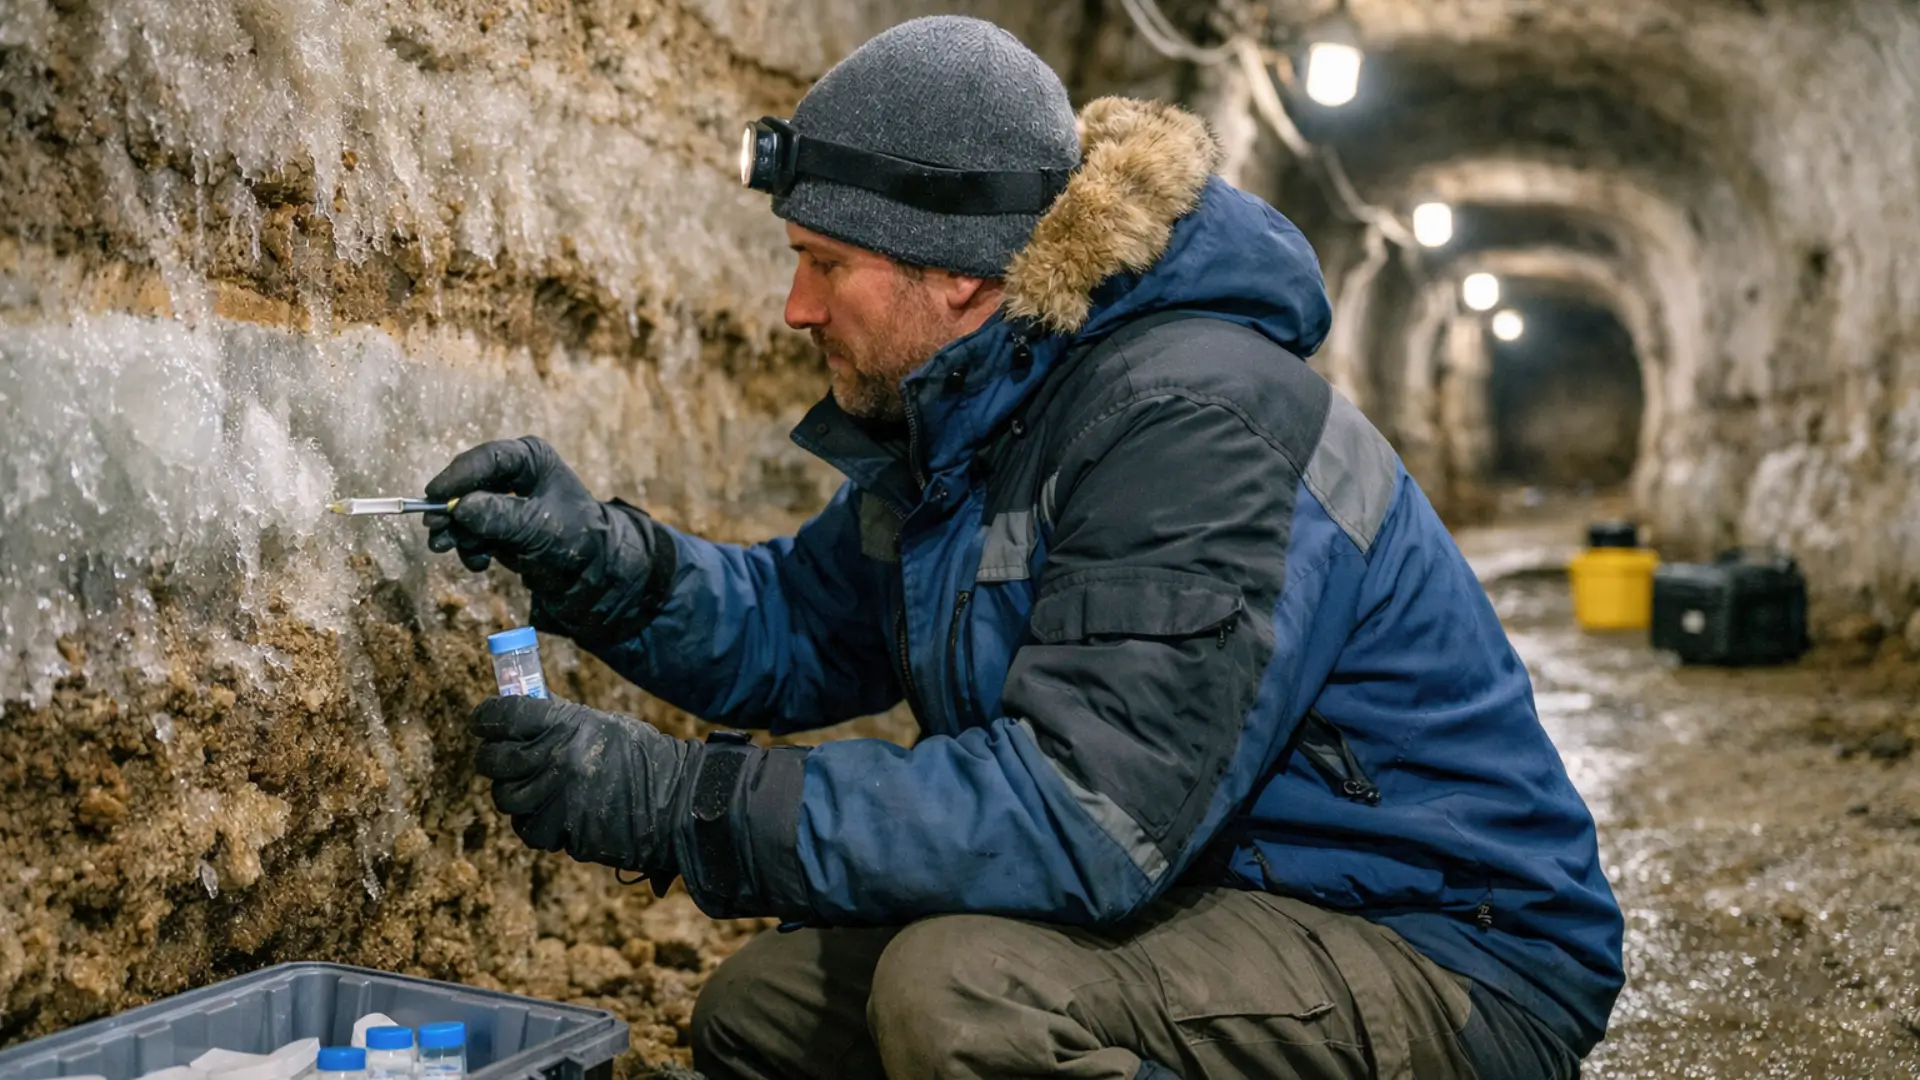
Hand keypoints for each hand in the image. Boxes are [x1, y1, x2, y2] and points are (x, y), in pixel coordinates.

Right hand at [423, 436, 603, 581]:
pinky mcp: (499, 525)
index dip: (457, 476)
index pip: (486, 459)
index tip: (433, 494)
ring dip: (457, 533)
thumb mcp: (537, 526)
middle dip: (451, 510)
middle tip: (434, 531)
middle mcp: (514, 474)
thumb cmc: (576, 538)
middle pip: (469, 485)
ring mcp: (504, 500)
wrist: (593, 573)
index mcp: (530, 458)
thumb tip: (457, 508)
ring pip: (465, 511)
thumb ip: (498, 516)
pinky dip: (471, 548)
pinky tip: (479, 563)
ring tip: (452, 550)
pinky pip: (473, 532)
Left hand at [470, 694, 696, 879]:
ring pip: (508, 798)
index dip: (486, 717)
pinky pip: (529, 828)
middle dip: (490, 757)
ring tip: (530, 787)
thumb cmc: (643, 757)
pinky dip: (534, 821)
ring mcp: (559, 801)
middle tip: (495, 756)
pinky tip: (551, 812)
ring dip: (513, 793)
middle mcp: (558, 763)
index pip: (505, 716)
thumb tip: (522, 708)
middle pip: (496, 760)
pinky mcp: (566, 833)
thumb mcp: (603, 724)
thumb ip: (560, 719)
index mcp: (568, 726)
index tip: (482, 721)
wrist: (678, 802)